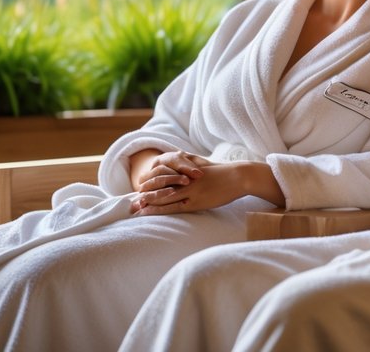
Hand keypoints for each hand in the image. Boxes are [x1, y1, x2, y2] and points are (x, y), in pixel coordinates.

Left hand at [132, 160, 280, 214]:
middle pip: (159, 186)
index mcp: (186, 171)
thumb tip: (181, 156)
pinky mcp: (196, 201)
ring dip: (147, 203)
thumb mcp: (203, 164)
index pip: (163, 177)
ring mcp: (190, 190)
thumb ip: (190, 162)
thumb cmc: (223, 172)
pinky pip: (173, 206)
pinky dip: (159, 209)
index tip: (139, 189)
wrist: (239, 176)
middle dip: (144, 195)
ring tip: (134, 208)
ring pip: (163, 196)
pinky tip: (148, 212)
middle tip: (131, 202)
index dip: (150, 183)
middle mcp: (185, 180)